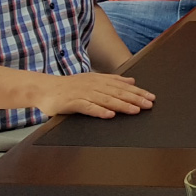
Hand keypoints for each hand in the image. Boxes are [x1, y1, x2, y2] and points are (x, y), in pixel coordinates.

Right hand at [34, 73, 154, 118]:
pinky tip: (109, 115)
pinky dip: (99, 111)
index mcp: (99, 80)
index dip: (138, 92)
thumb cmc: (69, 86)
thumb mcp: (92, 80)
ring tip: (135, 110)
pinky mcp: (72, 102)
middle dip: (134, 99)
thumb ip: (112, 80)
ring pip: (105, 99)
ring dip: (121, 105)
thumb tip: (132, 81)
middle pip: (117, 93)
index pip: (122, 87)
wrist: (43, 89)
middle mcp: (93, 85)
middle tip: (148, 105)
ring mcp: (82, 93)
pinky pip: (87, 107)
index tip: (151, 98)